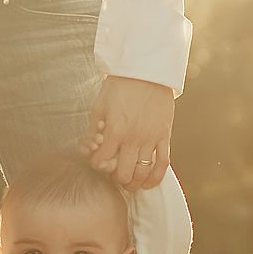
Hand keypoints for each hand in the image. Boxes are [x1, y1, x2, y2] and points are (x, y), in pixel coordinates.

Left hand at [79, 76, 174, 190]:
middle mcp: (133, 137)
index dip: (98, 165)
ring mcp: (150, 138)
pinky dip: (155, 178)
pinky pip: (162, 164)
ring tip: (130, 184)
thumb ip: (93, 130)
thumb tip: (87, 150)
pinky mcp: (164, 136)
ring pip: (142, 173)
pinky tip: (148, 183)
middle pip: (123, 174)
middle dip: (117, 179)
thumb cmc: (120, 86)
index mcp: (114, 130)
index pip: (102, 162)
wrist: (147, 69)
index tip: (100, 161)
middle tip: (116, 175)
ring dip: (135, 183)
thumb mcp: (100, 105)